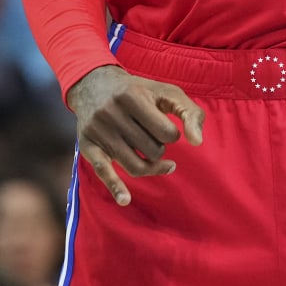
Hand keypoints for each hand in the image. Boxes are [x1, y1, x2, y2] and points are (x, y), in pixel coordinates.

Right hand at [66, 65, 205, 204]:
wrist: (94, 85)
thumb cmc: (139, 91)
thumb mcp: (167, 92)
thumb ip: (190, 113)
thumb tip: (197, 142)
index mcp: (132, 96)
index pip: (167, 133)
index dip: (172, 134)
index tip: (164, 127)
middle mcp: (111, 112)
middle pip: (152, 151)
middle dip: (159, 148)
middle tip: (151, 136)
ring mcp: (98, 131)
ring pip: (135, 165)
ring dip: (150, 165)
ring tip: (151, 156)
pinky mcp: (87, 146)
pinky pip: (103, 172)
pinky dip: (116, 188)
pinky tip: (125, 200)